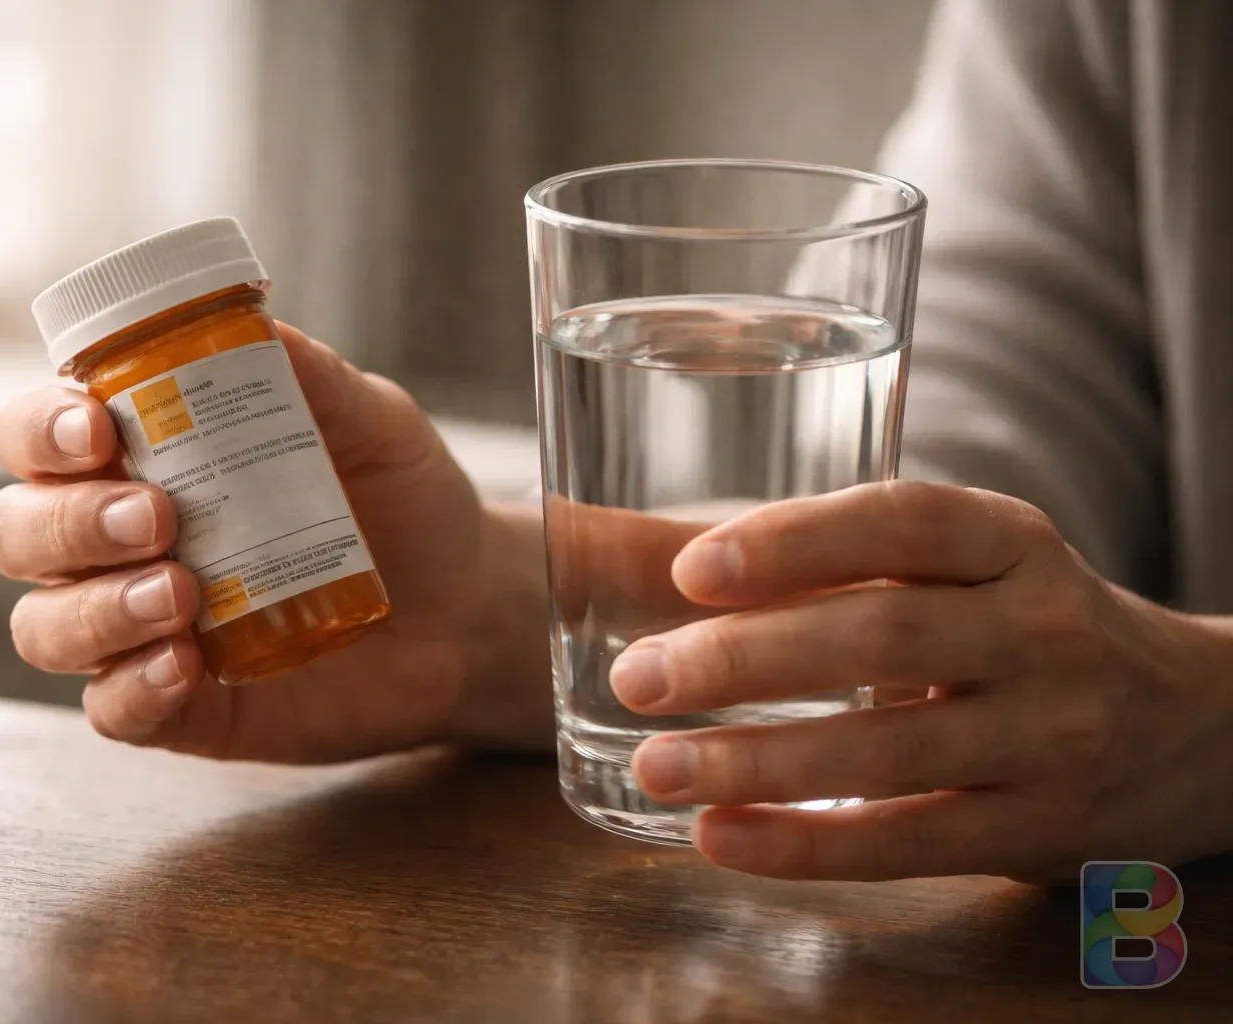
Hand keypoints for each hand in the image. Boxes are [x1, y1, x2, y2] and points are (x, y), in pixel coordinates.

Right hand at [0, 324, 549, 762]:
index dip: (40, 431)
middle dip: (66, 521)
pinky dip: (132, 690)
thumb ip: (311, 377)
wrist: (471, 607)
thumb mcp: (372, 424)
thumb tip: (255, 322)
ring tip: (179, 594)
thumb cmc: (403, 503)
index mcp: (141, 459)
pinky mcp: (184, 708)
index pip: (36, 438)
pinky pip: (111, 711)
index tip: (96, 427)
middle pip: (15, 532)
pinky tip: (184, 666)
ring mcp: (142, 629)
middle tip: (157, 515)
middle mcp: (117, 544)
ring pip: (45, 627)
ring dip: (94, 608)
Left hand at [609, 481, 1232, 880]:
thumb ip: (865, 563)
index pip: (904, 520)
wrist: (1197, 728)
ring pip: (890, 751)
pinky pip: (908, 843)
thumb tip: (680, 575)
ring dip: (758, 760)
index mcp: (1014, 542)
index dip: (794, 541)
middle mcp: (1043, 629)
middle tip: (640, 676)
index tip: (690, 570)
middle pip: (883, 636)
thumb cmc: (1030, 629)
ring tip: (657, 764)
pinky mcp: (1040, 830)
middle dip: (746, 659)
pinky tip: (721, 836)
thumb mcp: (981, 566)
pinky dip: (806, 844)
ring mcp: (1052, 736)